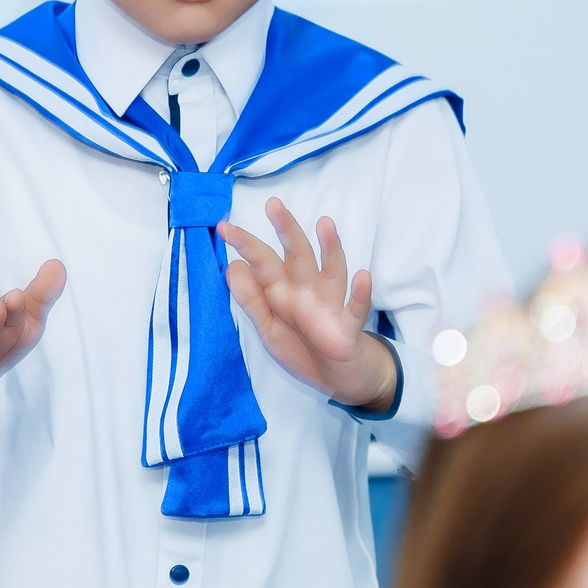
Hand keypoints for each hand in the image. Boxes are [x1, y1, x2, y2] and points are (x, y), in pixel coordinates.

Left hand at [223, 199, 398, 411]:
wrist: (339, 382)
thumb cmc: (303, 349)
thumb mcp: (269, 330)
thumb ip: (252, 301)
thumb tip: (232, 265)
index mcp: (284, 292)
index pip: (264, 263)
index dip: (246, 245)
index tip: (224, 226)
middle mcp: (307, 293)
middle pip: (298, 257)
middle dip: (286, 231)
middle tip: (273, 205)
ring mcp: (330, 308)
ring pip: (332, 274)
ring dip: (330, 249)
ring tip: (325, 223)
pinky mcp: (348, 331)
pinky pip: (355, 311)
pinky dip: (361, 295)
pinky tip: (363, 277)